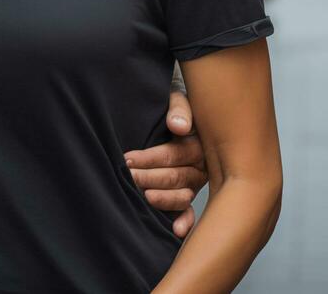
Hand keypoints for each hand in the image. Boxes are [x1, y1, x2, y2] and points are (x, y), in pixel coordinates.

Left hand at [123, 89, 208, 237]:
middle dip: (149, 177)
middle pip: (177, 177)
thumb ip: (178, 108)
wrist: (170, 110)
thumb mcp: (175, 97)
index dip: (151, 158)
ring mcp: (194, 182)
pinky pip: (190, 211)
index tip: (128, 158)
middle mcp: (200, 166)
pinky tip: (176, 231)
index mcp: (198, 143)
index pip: (175, 154)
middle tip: (128, 176)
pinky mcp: (186, 194)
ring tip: (143, 197)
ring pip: (182, 196)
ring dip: (163, 198)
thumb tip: (178, 127)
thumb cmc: (170, 106)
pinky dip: (185, 221)